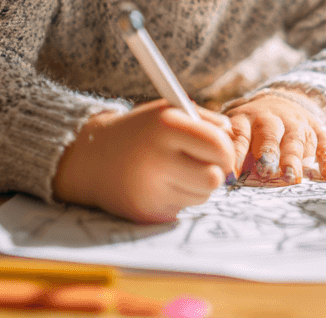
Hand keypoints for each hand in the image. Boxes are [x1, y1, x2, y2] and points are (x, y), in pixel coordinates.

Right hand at [52, 100, 235, 223]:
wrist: (92, 159)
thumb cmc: (141, 132)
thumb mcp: (170, 112)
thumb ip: (206, 121)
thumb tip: (232, 139)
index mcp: (165, 126)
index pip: (219, 145)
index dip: (225, 150)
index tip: (218, 150)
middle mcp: (155, 158)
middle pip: (215, 178)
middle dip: (216, 171)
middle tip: (203, 164)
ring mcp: (149, 189)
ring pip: (202, 195)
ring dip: (198, 185)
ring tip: (175, 172)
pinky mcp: (146, 212)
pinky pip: (184, 208)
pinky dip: (180, 197)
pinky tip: (160, 186)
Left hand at [225, 90, 325, 184]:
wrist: (283, 100)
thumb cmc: (251, 127)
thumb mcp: (236, 127)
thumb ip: (230, 148)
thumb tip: (219, 177)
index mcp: (247, 119)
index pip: (240, 134)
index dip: (236, 152)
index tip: (231, 172)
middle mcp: (272, 119)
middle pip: (269, 133)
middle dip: (268, 152)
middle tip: (265, 171)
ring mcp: (297, 124)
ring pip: (296, 139)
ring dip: (294, 158)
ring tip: (292, 177)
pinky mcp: (318, 130)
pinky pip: (325, 143)